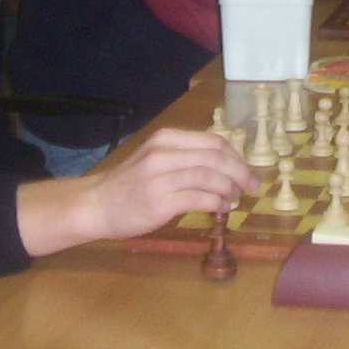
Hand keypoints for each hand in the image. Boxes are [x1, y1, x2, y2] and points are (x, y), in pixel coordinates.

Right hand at [17, 128, 258, 255]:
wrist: (96, 205)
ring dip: (230, 190)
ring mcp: (160, 177)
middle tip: (252, 186)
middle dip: (241, 172)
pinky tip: (220, 209)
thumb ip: (186, 157)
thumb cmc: (129, 184)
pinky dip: (217, 203)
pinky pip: (200, 198)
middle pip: (216, 157)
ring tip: (234, 200)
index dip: (236, 156)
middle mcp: (163, 153)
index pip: (213, 141)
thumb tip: (227, 167)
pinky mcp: (159, 202)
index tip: (247, 171)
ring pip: (210, 177)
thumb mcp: (155, 158)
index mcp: (165, 139)